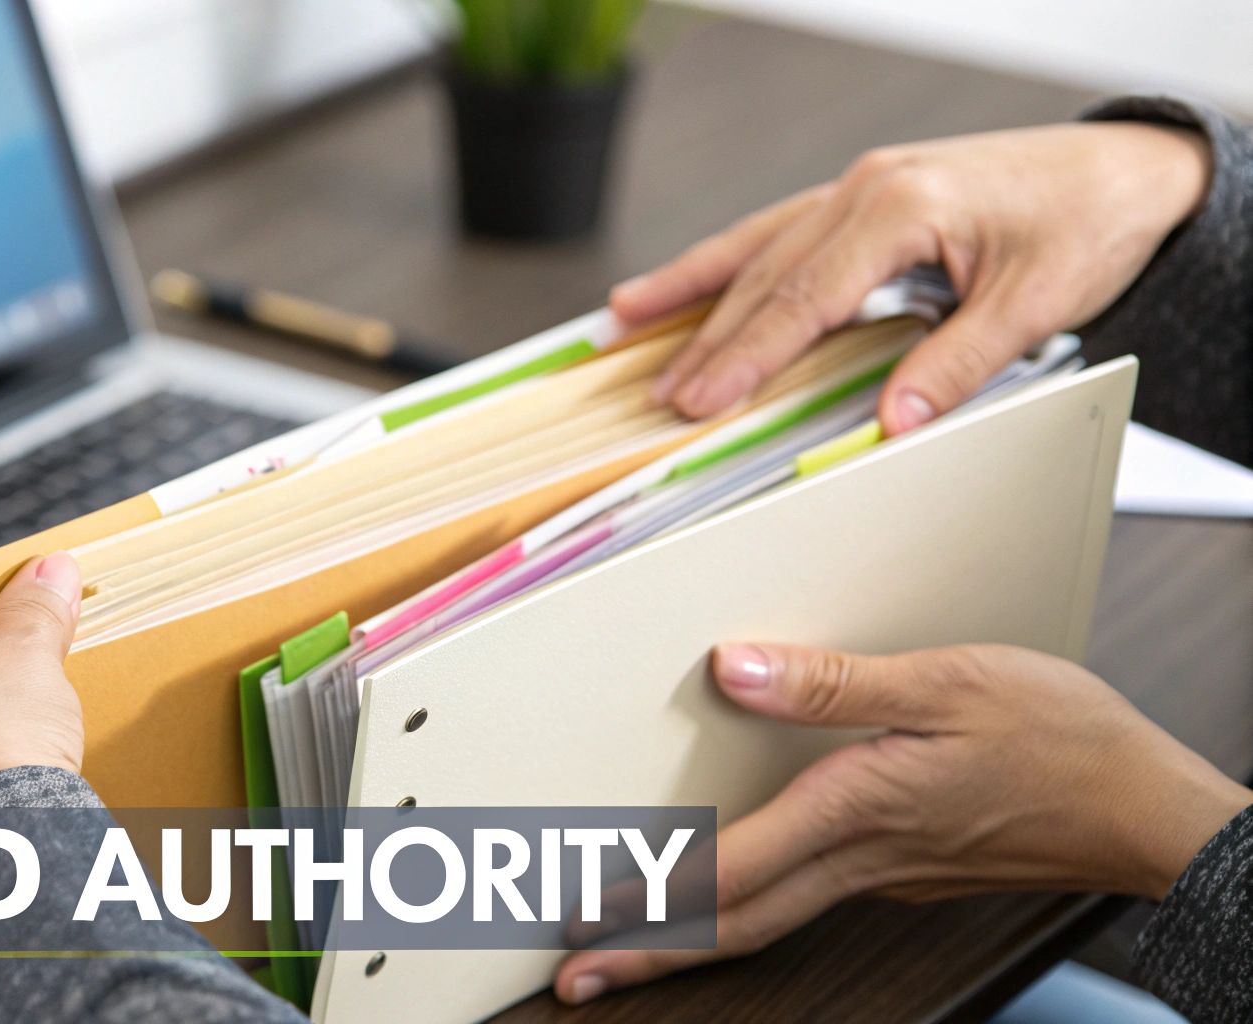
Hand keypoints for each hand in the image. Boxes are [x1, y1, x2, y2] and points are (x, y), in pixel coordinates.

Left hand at [554, 642, 1250, 1004]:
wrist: (1150, 810)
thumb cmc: (1063, 740)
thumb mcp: (950, 682)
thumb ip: (835, 683)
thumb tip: (739, 670)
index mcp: (858, 807)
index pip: (731, 868)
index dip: (650, 895)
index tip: (588, 914)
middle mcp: (862, 857)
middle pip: (735, 921)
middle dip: (651, 952)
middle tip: (579, 977)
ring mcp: (885, 875)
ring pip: (770, 917)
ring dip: (694, 936)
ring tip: (633, 946)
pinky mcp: (907, 871)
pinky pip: (809, 900)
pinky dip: (752, 908)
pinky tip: (735, 895)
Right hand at [612, 122, 1210, 434]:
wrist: (1127, 169)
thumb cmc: (1088, 224)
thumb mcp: (1036, 305)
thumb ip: (957, 365)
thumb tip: (892, 422)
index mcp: (902, 207)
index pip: (804, 295)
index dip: (748, 353)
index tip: (704, 398)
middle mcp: (867, 188)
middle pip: (766, 274)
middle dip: (708, 339)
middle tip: (662, 396)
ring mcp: (858, 186)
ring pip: (756, 245)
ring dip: (690, 287)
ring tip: (624, 319)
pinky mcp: (862, 195)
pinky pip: (776, 231)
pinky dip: (725, 260)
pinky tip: (684, 283)